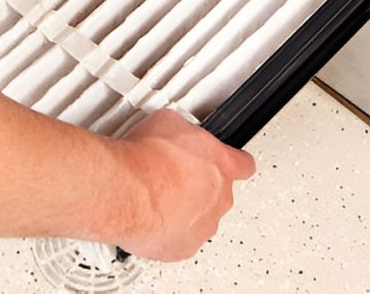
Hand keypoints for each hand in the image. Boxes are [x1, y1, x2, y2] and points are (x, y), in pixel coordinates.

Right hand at [112, 109, 255, 260]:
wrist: (126, 191)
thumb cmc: (145, 159)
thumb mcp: (168, 122)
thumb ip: (184, 131)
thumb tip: (176, 128)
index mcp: (222, 165)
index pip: (243, 164)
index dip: (232, 162)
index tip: (222, 161)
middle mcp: (219, 198)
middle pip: (219, 193)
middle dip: (199, 186)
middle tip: (172, 176)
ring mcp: (203, 225)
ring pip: (200, 218)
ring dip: (184, 210)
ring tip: (156, 197)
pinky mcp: (182, 248)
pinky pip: (180, 240)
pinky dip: (167, 231)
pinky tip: (149, 216)